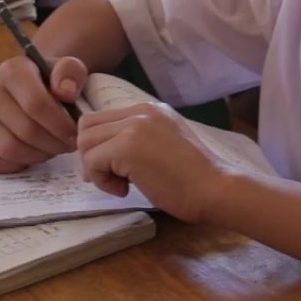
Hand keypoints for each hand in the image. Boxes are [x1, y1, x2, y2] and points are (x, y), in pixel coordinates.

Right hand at [0, 54, 87, 172]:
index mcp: (12, 70)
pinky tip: (32, 154)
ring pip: (10, 149)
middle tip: (69, 144)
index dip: (61, 125)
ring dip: (38, 155)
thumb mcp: (68, 69)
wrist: (29, 87)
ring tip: (53, 147)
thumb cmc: (52, 81)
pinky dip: (16, 164)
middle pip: (26, 130)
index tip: (76, 133)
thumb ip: (71, 72)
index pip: (36, 104)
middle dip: (54, 143)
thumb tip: (66, 92)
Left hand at [77, 102, 236, 223]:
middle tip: (113, 178)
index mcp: (149, 110)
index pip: (102, 118)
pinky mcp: (127, 147)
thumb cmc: (194, 178)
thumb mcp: (163, 145)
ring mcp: (134, 127)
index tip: (116, 169)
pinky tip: (125, 190)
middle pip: (87, 126)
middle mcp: (140, 111)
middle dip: (91, 156)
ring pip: (85, 143)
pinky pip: (92, 162)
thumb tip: (99, 155)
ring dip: (96, 169)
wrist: (215, 189)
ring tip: (122, 184)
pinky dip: (102, 181)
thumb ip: (137, 140)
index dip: (99, 146)